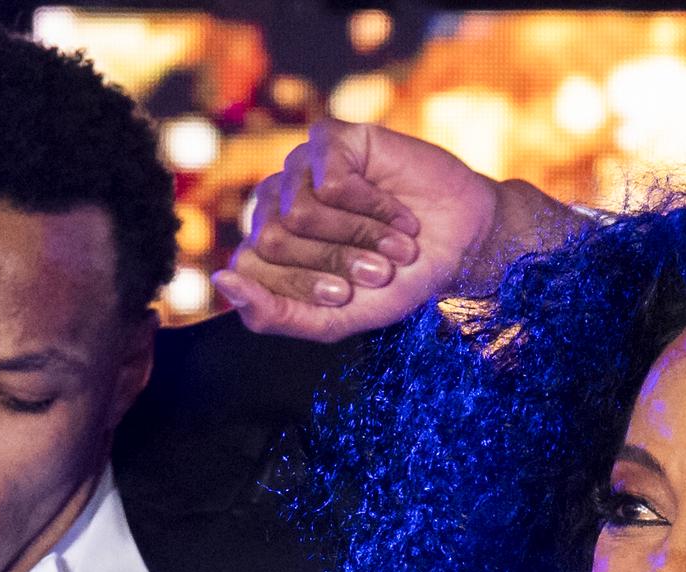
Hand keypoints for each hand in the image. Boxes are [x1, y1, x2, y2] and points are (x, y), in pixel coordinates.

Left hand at [214, 119, 579, 340]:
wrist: (463, 247)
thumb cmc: (400, 282)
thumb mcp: (338, 317)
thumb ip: (277, 316)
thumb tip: (222, 280)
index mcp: (269, 247)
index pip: (252, 268)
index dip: (306, 287)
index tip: (348, 295)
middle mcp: (276, 202)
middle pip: (276, 239)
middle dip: (336, 263)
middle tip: (381, 270)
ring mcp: (300, 167)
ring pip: (302, 211)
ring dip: (362, 236)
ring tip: (399, 243)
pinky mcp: (331, 139)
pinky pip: (330, 176)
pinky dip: (371, 204)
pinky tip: (397, 211)